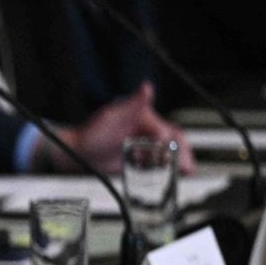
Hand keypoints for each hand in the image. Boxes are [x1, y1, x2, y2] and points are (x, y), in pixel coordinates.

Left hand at [51, 83, 191, 173]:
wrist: (78, 154)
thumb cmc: (91, 133)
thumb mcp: (111, 118)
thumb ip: (131, 105)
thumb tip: (146, 87)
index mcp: (144, 117)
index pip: (164, 129)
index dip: (166, 140)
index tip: (166, 150)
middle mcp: (147, 130)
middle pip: (174, 139)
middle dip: (183, 152)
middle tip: (187, 166)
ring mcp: (145, 145)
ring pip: (170, 152)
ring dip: (178, 162)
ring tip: (184, 172)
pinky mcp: (141, 159)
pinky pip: (160, 165)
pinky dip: (168, 170)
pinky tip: (171, 176)